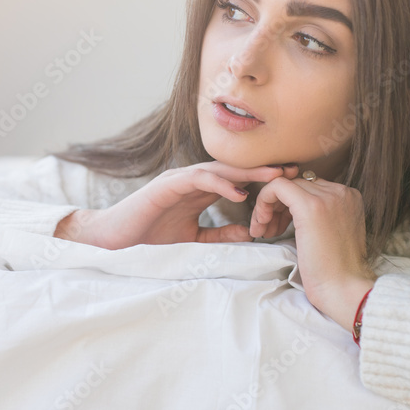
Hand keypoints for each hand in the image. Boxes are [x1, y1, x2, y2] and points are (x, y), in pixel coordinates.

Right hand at [54, 162, 297, 249]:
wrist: (113, 240)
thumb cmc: (148, 237)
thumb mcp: (193, 239)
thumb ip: (220, 233)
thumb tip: (250, 232)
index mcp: (199, 191)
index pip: (238, 181)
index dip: (264, 182)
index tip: (293, 186)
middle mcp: (192, 180)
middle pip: (235, 170)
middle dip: (265, 171)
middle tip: (296, 172)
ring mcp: (179, 179)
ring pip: (220, 170)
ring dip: (249, 173)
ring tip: (276, 177)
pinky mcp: (167, 185)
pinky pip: (197, 179)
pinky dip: (220, 183)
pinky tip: (240, 192)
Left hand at [250, 174, 375, 330]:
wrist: (344, 289)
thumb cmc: (334, 272)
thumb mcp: (330, 234)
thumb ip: (319, 215)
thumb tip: (290, 207)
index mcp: (349, 197)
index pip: (308, 188)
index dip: (287, 206)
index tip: (279, 228)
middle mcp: (341, 191)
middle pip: (296, 184)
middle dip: (275, 206)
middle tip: (267, 231)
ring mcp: (328, 196)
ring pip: (284, 184)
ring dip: (267, 207)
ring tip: (263, 232)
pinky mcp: (311, 206)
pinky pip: (277, 187)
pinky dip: (263, 202)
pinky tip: (261, 225)